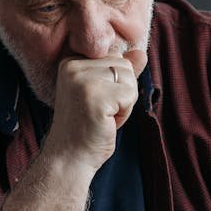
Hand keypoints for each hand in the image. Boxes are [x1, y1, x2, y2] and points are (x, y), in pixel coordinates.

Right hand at [45, 49, 147, 171]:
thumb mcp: (103, 94)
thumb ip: (119, 72)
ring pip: (129, 78)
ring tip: (103, 116)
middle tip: (100, 112)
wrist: (69, 158)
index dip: (114, 83)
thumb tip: (141, 53)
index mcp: (72, 61)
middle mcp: (74, 65)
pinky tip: (105, 122)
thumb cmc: (87, 128)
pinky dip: (125, 113)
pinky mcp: (95, 96)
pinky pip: (130, 95)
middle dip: (122, 93)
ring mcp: (83, 80)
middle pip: (124, 65)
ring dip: (124, 103)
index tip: (95, 102)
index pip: (115, 56)